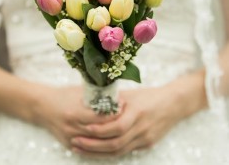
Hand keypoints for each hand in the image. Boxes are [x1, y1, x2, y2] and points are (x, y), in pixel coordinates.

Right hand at [32, 85, 118, 147]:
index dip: (114, 111)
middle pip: (100, 130)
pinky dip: (99, 142)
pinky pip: (88, 148)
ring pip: (96, 142)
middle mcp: (72, 127)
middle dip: (115, 123)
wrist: (42, 107)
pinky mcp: (68, 144)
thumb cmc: (62, 95)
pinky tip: (110, 136)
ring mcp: (70, 138)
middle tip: (126, 115)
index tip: (123, 105)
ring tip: (121, 125)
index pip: (101, 116)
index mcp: (74, 112)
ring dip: (110, 134)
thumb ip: (95, 95)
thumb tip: (114, 95)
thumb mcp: (79, 92)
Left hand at [70, 86, 187, 157]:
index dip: (99, 131)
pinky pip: (126, 151)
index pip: (116, 128)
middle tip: (75, 142)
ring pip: (119, 152)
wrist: (174, 104)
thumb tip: (93, 104)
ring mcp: (145, 139)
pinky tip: (98, 151)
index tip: (84, 129)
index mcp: (137, 113)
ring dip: (98, 153)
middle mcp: (141, 129)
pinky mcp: (147, 144)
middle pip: (115, 144)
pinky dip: (110, 152)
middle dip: (93, 146)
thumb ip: (114, 101)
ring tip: (81, 149)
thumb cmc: (150, 95)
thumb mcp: (132, 95)